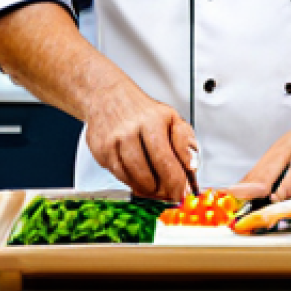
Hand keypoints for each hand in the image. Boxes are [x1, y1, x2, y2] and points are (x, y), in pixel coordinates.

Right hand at [83, 80, 196, 201]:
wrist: (108, 96)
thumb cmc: (143, 111)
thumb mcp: (171, 118)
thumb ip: (185, 143)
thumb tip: (191, 168)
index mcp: (152, 121)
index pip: (166, 161)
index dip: (175, 182)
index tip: (181, 193)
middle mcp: (130, 130)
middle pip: (147, 175)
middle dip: (160, 190)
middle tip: (168, 193)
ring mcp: (113, 141)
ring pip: (132, 179)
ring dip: (145, 189)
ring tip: (154, 185)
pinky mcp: (100, 150)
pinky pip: (118, 176)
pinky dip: (130, 181)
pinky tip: (137, 175)